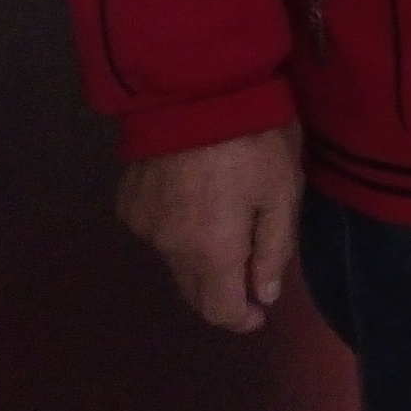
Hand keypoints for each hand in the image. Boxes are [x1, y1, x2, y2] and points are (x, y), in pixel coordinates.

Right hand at [116, 124, 301, 333]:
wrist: (193, 90)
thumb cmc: (251, 142)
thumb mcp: (282, 193)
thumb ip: (274, 250)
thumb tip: (264, 294)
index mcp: (211, 252)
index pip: (219, 311)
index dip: (240, 319)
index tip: (258, 313)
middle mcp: (170, 249)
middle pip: (193, 291)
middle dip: (220, 290)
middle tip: (245, 271)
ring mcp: (144, 226)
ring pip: (174, 260)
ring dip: (197, 256)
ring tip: (221, 223)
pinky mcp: (128, 202)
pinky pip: (156, 230)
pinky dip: (175, 227)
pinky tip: (192, 199)